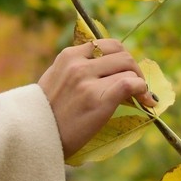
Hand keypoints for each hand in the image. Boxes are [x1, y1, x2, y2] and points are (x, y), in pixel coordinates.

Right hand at [38, 39, 151, 159]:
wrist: (34, 135)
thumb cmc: (46, 113)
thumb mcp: (56, 80)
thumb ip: (76, 69)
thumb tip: (107, 70)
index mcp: (68, 56)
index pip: (106, 45)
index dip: (121, 58)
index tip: (124, 73)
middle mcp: (78, 64)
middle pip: (122, 54)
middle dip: (133, 69)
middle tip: (136, 86)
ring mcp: (87, 80)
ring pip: (129, 70)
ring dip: (139, 83)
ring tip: (139, 97)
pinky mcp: (98, 99)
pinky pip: (131, 84)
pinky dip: (142, 91)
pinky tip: (145, 102)